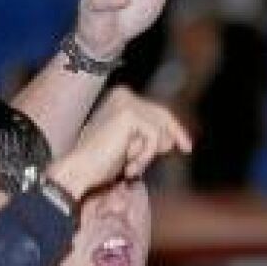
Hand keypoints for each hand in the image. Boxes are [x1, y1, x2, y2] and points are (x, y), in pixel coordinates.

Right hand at [46, 87, 191, 198]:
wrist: (79, 171)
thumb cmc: (100, 162)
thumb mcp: (130, 144)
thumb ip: (148, 135)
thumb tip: (172, 137)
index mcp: (120, 97)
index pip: (157, 110)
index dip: (175, 129)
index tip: (187, 147)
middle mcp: (123, 94)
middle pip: (163, 115)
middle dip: (173, 136)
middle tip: (184, 151)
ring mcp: (125, 102)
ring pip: (160, 128)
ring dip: (149, 154)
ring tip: (131, 167)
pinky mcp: (128, 115)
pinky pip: (154, 137)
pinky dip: (146, 156)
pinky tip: (129, 166)